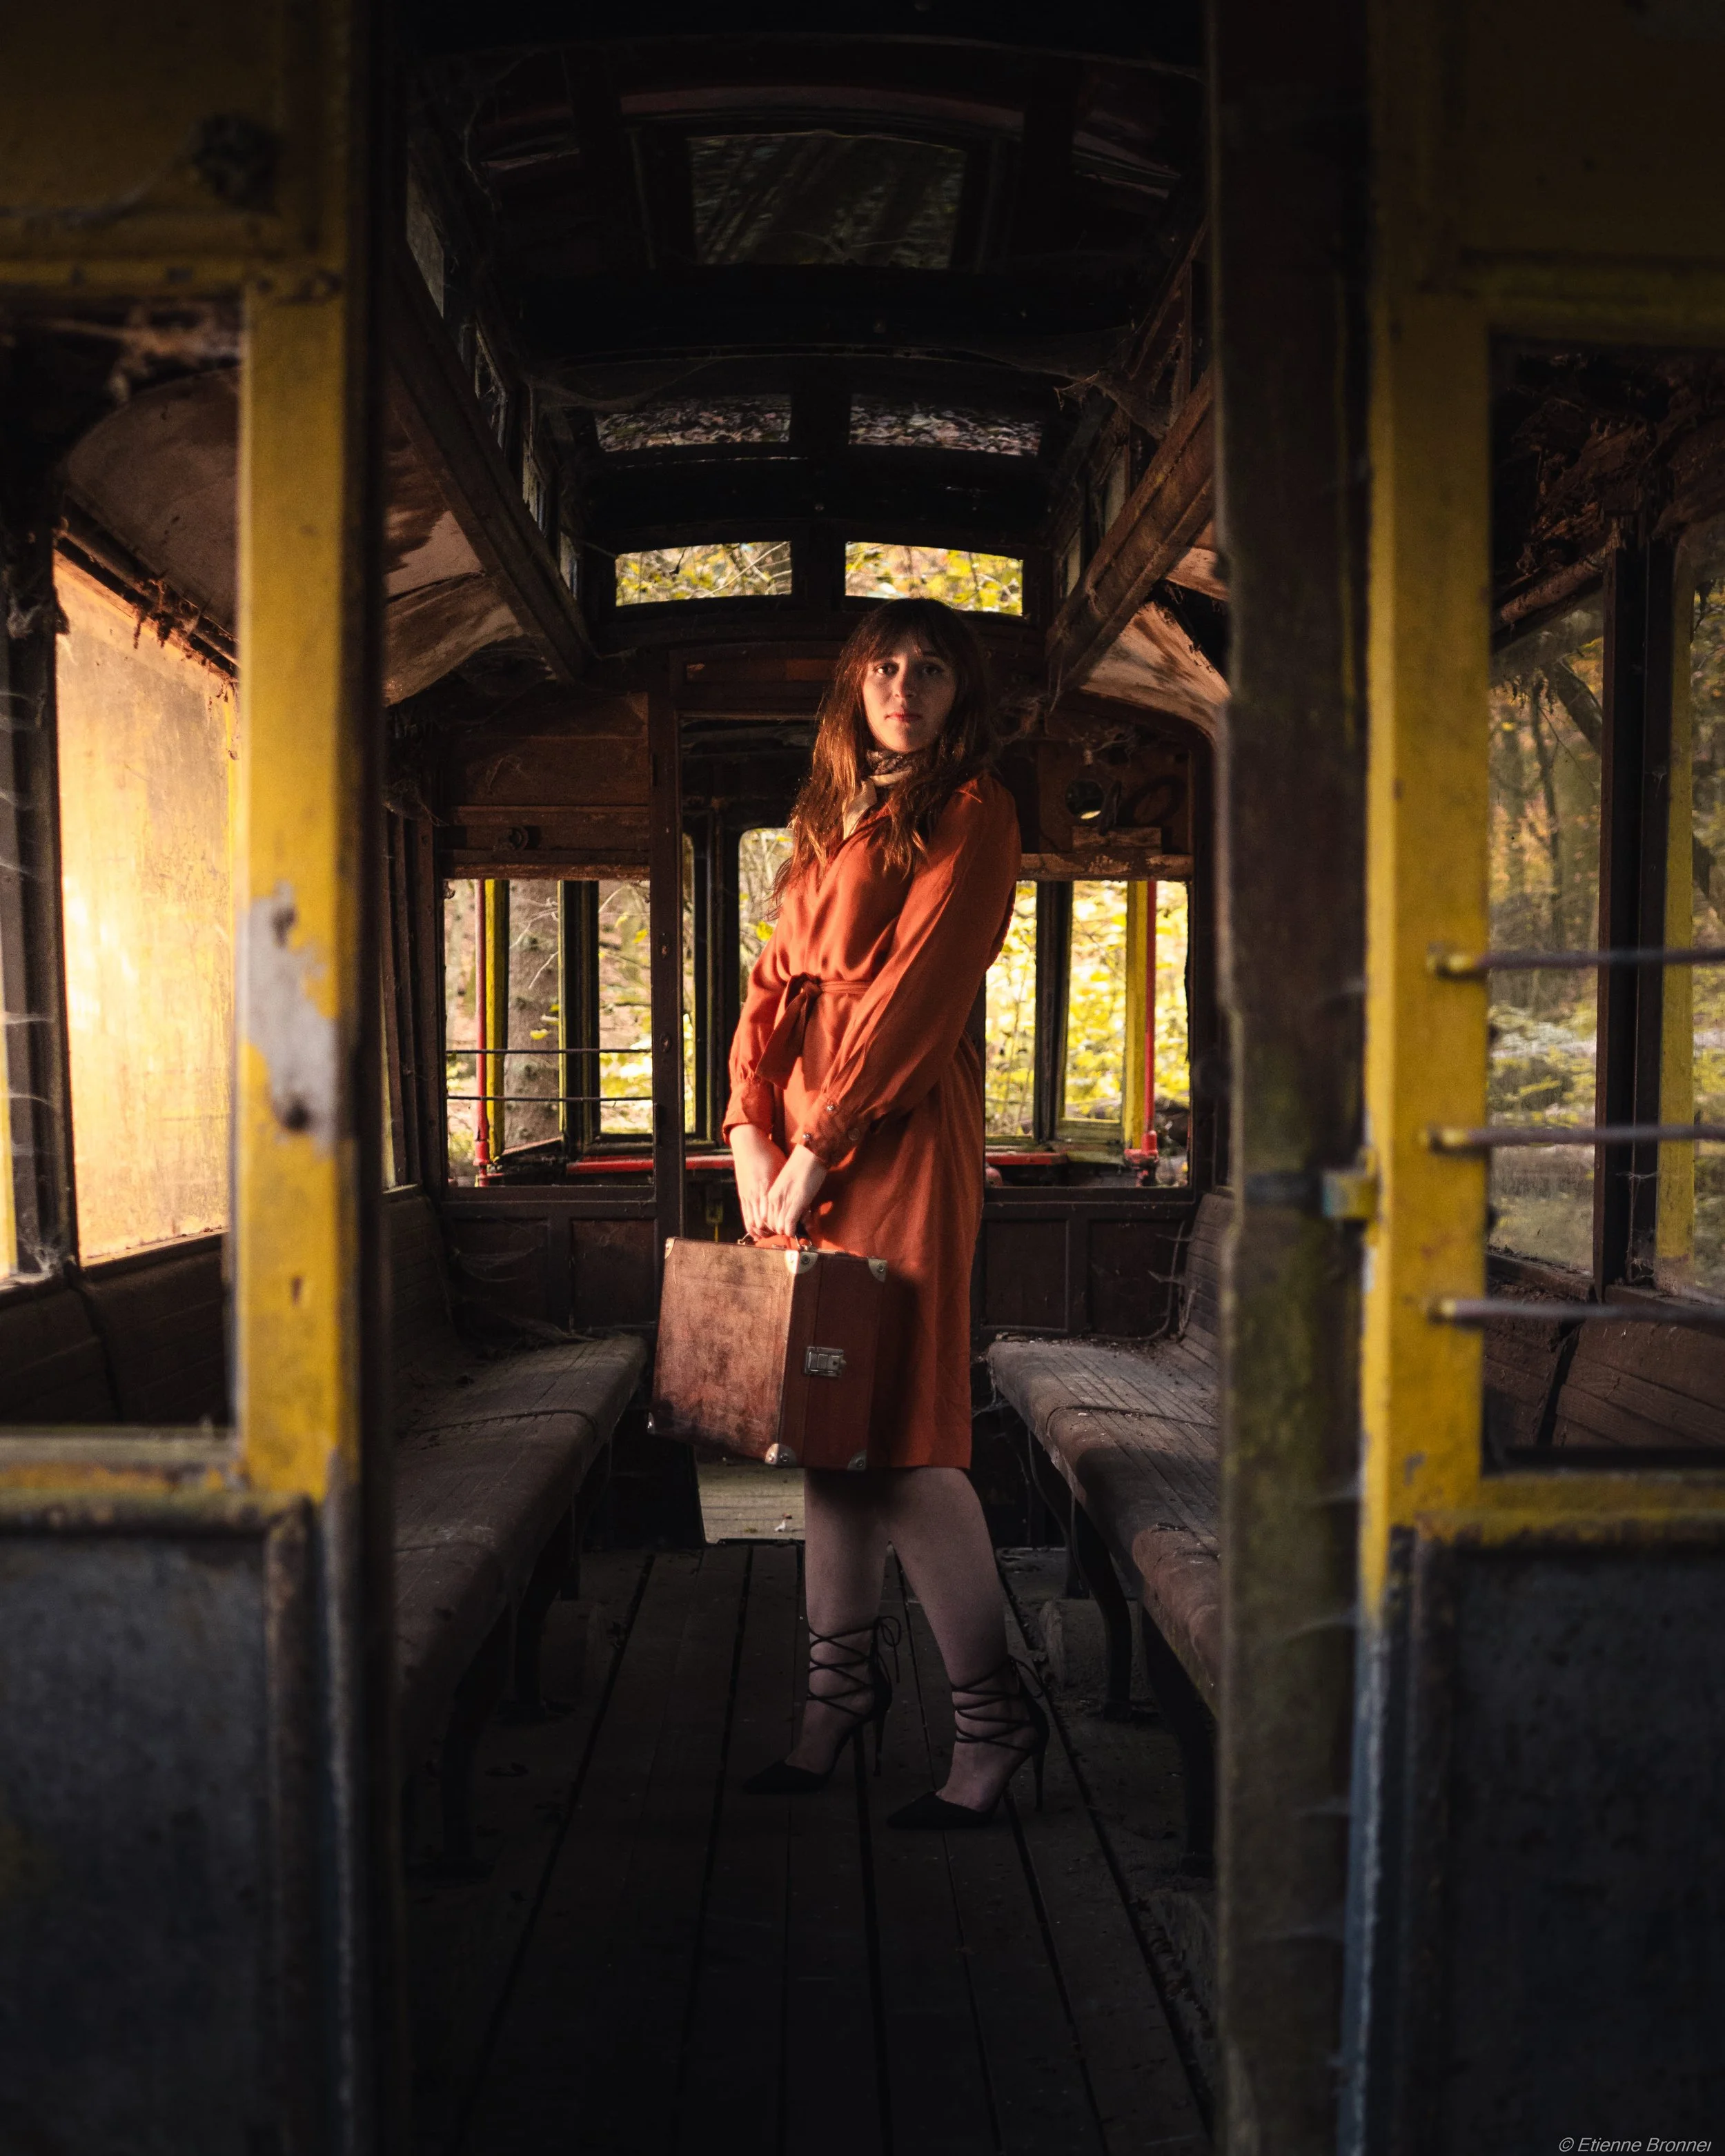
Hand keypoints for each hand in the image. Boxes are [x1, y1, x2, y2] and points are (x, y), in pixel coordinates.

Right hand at [730, 1123, 785, 1237]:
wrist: (748, 1143)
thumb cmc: (768, 1153)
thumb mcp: (781, 1167)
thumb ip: (786, 1184)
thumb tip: (799, 1197)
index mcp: (767, 1187)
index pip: (773, 1214)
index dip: (782, 1225)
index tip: (790, 1229)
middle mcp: (756, 1194)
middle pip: (763, 1222)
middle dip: (773, 1231)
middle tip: (783, 1234)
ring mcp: (747, 1195)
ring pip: (753, 1222)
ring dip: (762, 1231)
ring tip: (771, 1236)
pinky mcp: (742, 1195)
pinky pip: (745, 1216)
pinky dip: (751, 1227)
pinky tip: (757, 1232)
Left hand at [762, 1143, 828, 1240]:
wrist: (809, 1156)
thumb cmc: (801, 1166)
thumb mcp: (789, 1185)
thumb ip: (788, 1198)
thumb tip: (795, 1212)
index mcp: (770, 1195)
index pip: (766, 1219)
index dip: (776, 1225)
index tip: (786, 1225)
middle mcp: (773, 1200)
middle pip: (772, 1225)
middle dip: (783, 1229)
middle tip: (795, 1227)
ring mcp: (783, 1203)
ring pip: (779, 1227)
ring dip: (789, 1230)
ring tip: (800, 1226)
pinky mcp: (794, 1204)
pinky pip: (789, 1225)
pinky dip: (793, 1231)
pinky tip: (798, 1230)